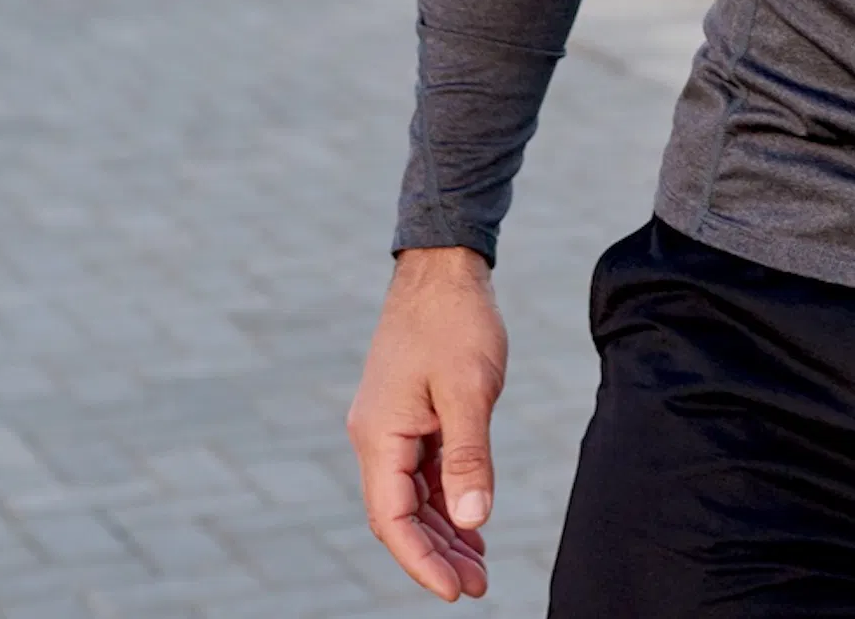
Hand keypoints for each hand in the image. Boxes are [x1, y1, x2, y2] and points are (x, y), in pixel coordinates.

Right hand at [347, 247, 509, 599]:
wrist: (445, 268)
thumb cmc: (456, 322)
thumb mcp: (470, 390)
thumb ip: (470, 457)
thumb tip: (475, 519)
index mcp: (379, 434)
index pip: (392, 519)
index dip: (421, 561)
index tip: (454, 592)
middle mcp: (376, 437)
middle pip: (400, 516)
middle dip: (436, 555)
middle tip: (478, 587)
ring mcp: (391, 427)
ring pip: (413, 498)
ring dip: (444, 533)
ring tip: (478, 568)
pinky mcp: (410, 416)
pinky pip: (423, 473)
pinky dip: (447, 501)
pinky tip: (472, 524)